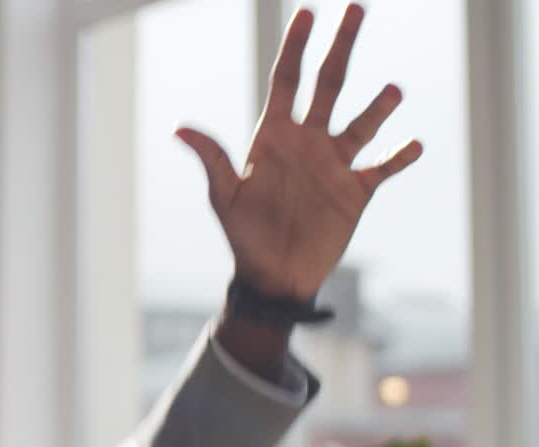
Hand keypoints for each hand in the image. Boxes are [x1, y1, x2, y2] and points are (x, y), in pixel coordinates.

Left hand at [176, 4, 421, 301]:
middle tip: (356, 8)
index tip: (307, 13)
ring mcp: (334, 164)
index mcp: (274, 136)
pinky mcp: (355, 190)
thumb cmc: (243, 235)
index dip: (295, 47)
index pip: (286, 80)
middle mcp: (307, 141)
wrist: (273, 276)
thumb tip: (178, 127)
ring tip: (392, 91)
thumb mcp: (225, 195)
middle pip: (329, 84)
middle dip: (341, 46)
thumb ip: (211, 158)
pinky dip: (399, 156)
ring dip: (378, 106)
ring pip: (362, 123)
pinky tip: (412, 144)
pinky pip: (383, 167)